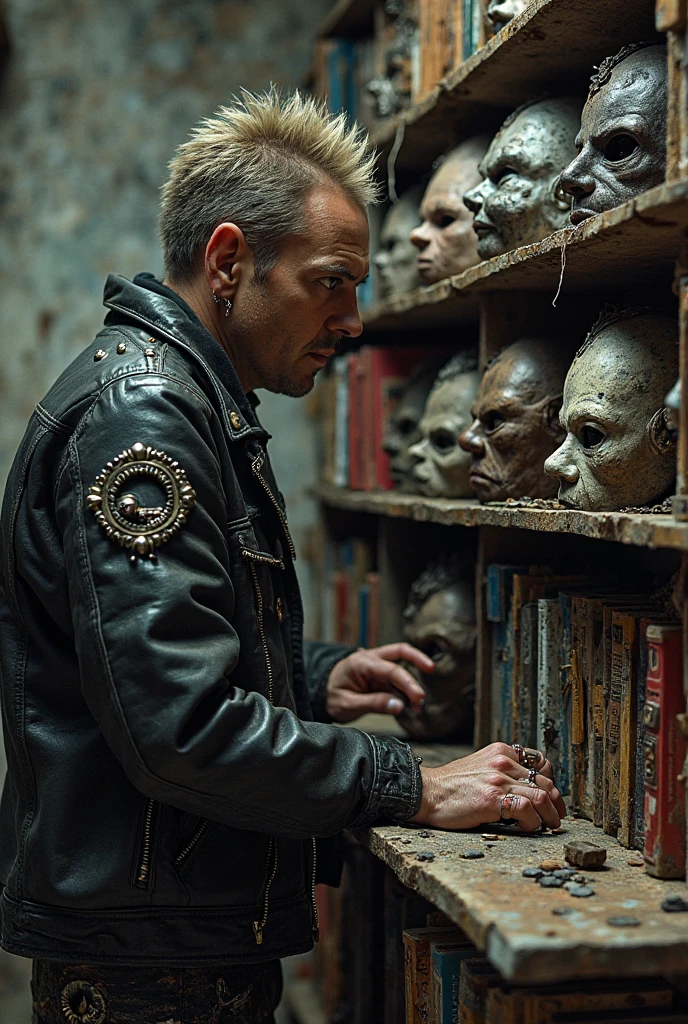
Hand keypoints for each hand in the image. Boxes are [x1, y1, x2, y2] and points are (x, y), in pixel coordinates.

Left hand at [325, 643, 432, 722]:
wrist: (320, 692)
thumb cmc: (331, 696)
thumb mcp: (348, 704)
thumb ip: (374, 704)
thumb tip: (399, 706)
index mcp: (360, 662)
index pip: (390, 669)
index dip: (408, 682)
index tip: (418, 696)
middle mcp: (370, 658)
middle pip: (401, 653)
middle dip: (417, 668)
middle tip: (423, 693)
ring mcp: (376, 664)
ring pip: (401, 666)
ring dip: (411, 684)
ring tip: (417, 706)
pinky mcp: (379, 674)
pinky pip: (396, 678)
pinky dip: (405, 689)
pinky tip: (410, 704)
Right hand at [410, 742, 565, 831]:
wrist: (426, 792)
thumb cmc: (451, 785)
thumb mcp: (480, 765)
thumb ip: (502, 770)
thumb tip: (526, 788)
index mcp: (501, 751)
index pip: (541, 761)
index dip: (551, 780)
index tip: (551, 796)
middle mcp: (502, 761)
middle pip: (546, 780)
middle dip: (556, 802)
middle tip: (557, 816)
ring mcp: (498, 779)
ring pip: (542, 796)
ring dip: (550, 815)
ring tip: (549, 826)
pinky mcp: (492, 799)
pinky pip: (526, 810)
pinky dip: (533, 823)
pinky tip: (528, 828)